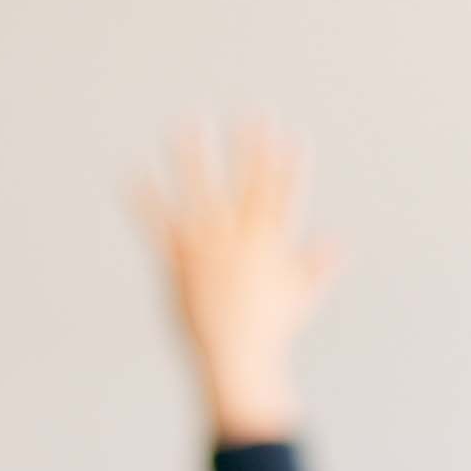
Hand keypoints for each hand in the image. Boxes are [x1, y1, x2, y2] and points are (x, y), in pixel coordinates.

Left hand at [135, 123, 337, 444]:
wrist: (238, 357)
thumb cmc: (271, 331)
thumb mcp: (302, 296)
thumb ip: (319, 265)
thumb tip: (337, 243)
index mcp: (272, 245)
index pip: (285, 196)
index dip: (290, 164)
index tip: (292, 135)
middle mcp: (242, 238)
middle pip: (249, 183)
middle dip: (252, 147)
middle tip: (253, 112)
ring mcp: (210, 245)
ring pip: (201, 190)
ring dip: (194, 155)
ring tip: (187, 123)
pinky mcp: (180, 257)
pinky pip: (159, 221)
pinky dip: (145, 197)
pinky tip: (133, 172)